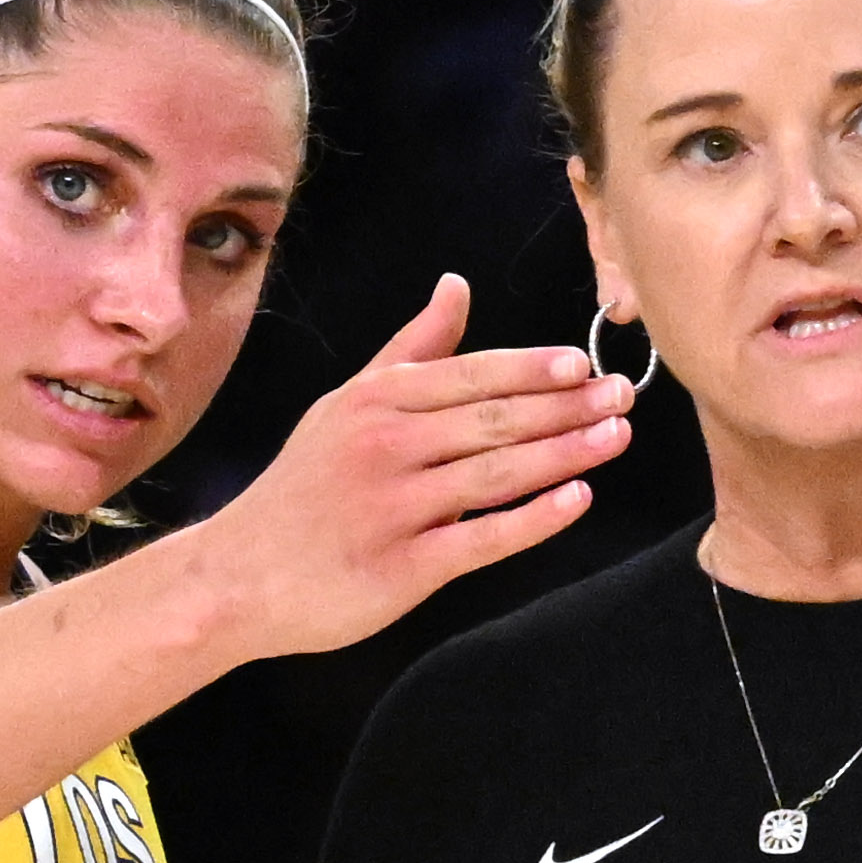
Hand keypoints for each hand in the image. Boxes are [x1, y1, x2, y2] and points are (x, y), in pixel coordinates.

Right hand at [198, 274, 629, 657]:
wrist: (237, 577)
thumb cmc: (302, 490)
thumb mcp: (344, 406)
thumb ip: (411, 350)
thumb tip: (456, 286)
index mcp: (376, 403)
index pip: (469, 376)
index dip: (531, 370)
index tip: (584, 365)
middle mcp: (385, 447)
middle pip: (492, 420)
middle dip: (565, 408)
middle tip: (624, 398)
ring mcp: (394, 508)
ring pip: (495, 474)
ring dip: (563, 454)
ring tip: (617, 438)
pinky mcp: (402, 568)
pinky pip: (481, 539)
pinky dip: (533, 520)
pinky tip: (576, 501)